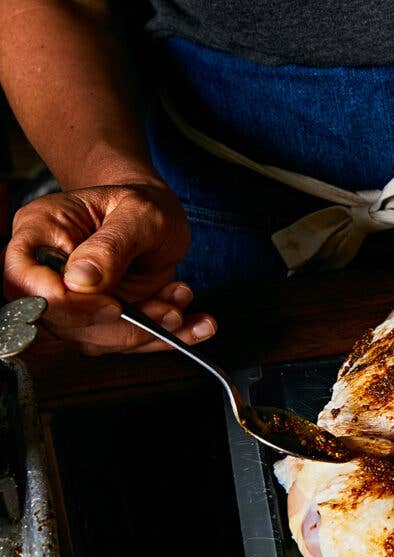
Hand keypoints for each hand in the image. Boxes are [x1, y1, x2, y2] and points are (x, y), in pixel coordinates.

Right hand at [2, 180, 215, 353]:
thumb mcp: (138, 214)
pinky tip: (196, 325)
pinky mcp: (102, 318)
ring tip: (182, 300)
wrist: (159, 215)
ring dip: (148, 331)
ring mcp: (75, 299)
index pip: (23, 281)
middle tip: (169, 309)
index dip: (63, 303)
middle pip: (61, 320)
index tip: (113, 304)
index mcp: (40, 233)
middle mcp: (49, 270)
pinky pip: (126, 341)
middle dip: (121, 325)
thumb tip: (81, 281)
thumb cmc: (143, 204)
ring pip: (96, 338)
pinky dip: (165, 338)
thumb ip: (111, 245)